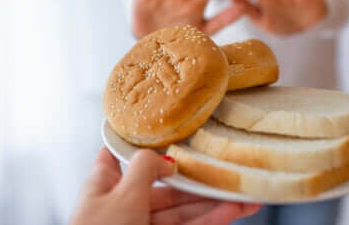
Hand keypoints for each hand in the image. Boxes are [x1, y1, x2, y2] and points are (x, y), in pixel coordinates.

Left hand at [70, 147, 260, 224]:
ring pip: (182, 209)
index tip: (167, 132)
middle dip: (198, 180)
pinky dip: (209, 220)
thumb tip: (166, 158)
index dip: (142, 143)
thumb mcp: (122, 194)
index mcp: (106, 182)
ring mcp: (143, 223)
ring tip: (242, 196)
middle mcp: (125, 201)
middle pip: (166, 184)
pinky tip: (230, 212)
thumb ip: (145, 168)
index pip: (121, 154)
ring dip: (213, 203)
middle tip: (228, 173)